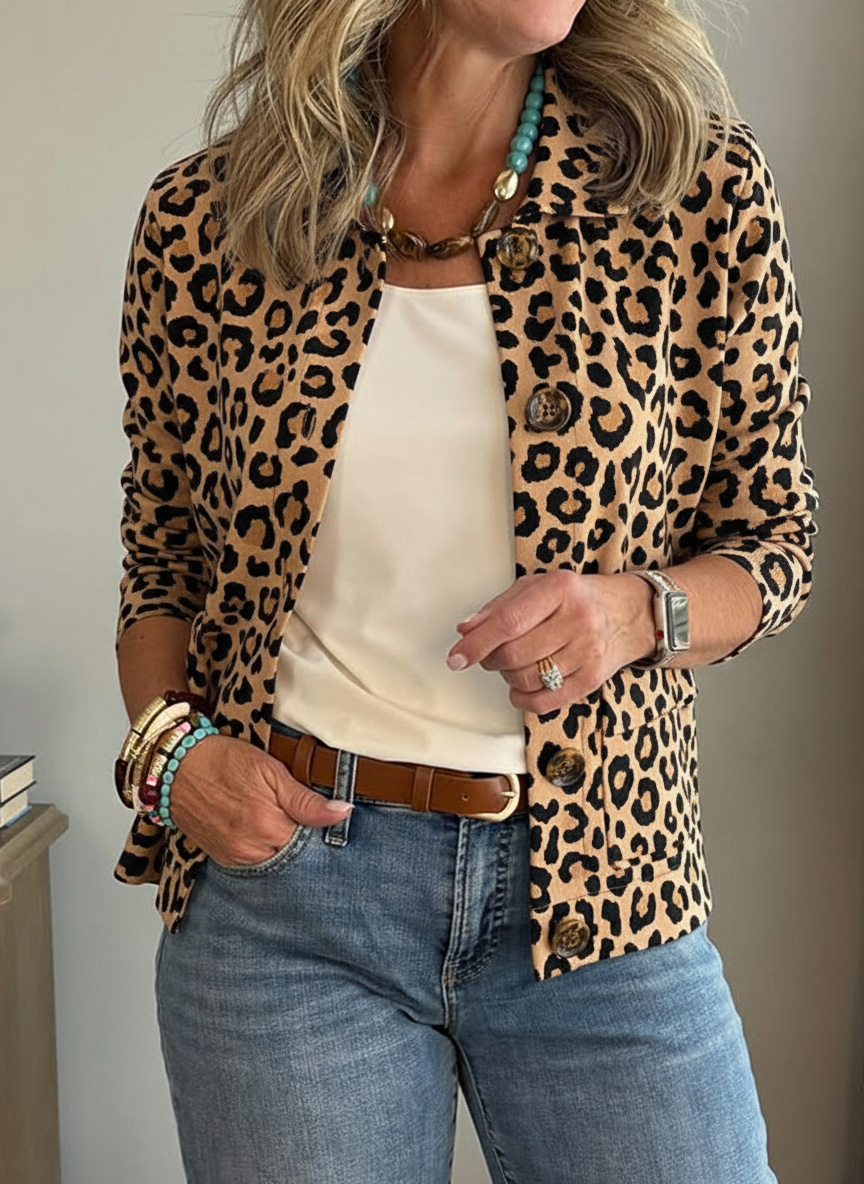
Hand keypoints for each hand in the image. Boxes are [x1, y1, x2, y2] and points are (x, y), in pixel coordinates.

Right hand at [166, 733, 351, 864]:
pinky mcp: (223, 858)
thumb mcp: (271, 770)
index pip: (313, 843)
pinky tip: (261, 828)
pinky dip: (263, 848)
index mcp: (269, 827)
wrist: (174, 766)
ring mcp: (235, 857)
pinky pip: (254, 862)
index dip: (319, 829)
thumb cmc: (222, 761)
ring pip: (275, 860)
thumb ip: (307, 799)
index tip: (321, 815)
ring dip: (281, 844)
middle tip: (295, 813)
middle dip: (301, 838)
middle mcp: (252, 850)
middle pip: (294, 855)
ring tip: (276, 817)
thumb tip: (342, 813)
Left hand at [446, 571, 655, 712]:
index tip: (456, 658)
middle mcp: (577, 619)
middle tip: (491, 654)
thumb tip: (466, 630)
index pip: (509, 622)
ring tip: (515, 663)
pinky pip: (546, 701)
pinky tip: (522, 687)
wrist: (632, 613)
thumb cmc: (579, 597)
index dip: (477, 644)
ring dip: (508, 677)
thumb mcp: (539, 587)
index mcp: (559, 589)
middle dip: (491, 660)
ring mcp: (588, 651)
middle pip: (514, 654)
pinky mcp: (593, 678)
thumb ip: (499, 607)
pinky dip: (524, 698)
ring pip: (527, 679)